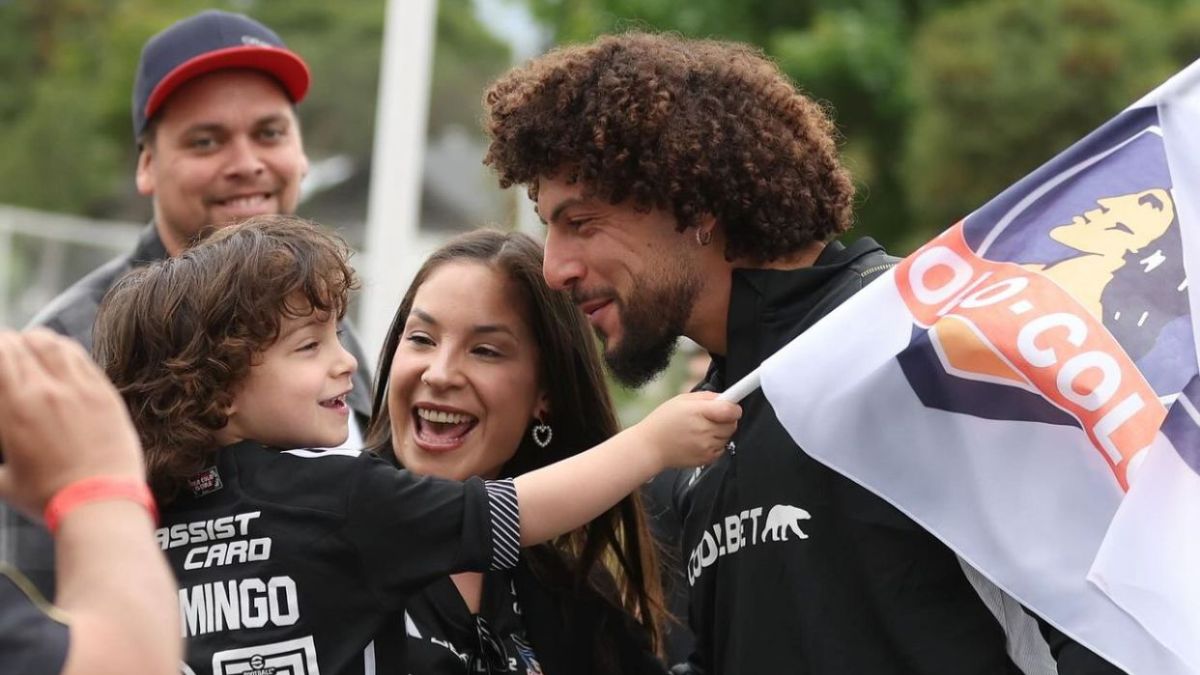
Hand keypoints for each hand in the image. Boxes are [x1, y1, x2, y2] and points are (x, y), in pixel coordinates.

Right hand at [0, 329, 144, 517]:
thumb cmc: (48, 496)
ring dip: (38, 341)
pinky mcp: (106, 394)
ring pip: (55, 344)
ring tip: (31, 347)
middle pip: (25, 342)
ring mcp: (82, 389)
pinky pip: (83, 359)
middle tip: (7, 353)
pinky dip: (66, 351)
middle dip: (11, 343)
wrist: (99, 503)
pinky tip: (61, 356)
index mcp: (17, 405)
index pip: (2, 352)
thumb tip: (1, 449)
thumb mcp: (2, 478)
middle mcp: (49, 389)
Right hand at [636, 391, 739, 470]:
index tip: (732, 406)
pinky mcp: (707, 459)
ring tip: (700, 430)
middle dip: (725, 419)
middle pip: (732, 424)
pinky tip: (699, 440)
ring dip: (720, 432)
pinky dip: (715, 444)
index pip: (731, 410)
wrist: (650, 447)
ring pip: (727, 436)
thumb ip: (707, 397)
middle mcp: (704, 431)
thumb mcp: (682, 400)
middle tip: (709, 417)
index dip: (733, 407)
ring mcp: (706, 447)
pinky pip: (722, 448)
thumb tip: (726, 398)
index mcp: (698, 412)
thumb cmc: (664, 421)